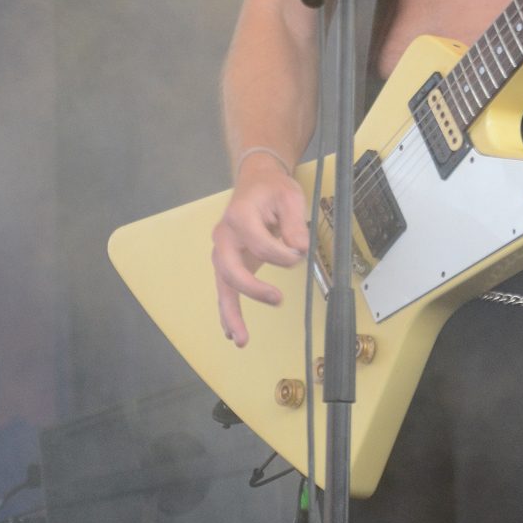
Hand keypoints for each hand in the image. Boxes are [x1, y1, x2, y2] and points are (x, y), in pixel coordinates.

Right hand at [211, 159, 308, 346]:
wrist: (256, 183)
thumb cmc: (273, 189)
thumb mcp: (289, 196)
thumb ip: (293, 222)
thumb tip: (299, 248)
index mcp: (239, 216)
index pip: (260, 243)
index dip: (283, 254)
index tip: (300, 253)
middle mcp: (225, 236)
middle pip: (230, 268)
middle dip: (251, 288)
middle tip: (277, 299)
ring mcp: (222, 251)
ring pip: (223, 285)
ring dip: (230, 313)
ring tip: (241, 339)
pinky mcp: (228, 263)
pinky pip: (225, 289)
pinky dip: (227, 312)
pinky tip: (232, 333)